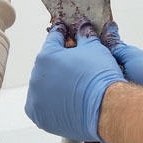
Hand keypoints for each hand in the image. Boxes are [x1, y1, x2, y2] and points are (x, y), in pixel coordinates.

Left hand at [24, 18, 124, 142]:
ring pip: (43, 85)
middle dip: (58, 61)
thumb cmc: (100, 76)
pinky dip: (51, 102)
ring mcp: (36, 98)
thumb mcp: (94, 48)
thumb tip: (83, 25)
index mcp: (46, 56)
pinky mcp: (39, 116)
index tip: (64, 31)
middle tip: (72, 63)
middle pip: (46, 64)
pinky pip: (42, 105)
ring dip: (53, 82)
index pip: (53, 38)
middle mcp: (36, 76)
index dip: (62, 33)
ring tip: (71, 84)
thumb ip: (84, 35)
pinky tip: (65, 100)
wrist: (106, 108)